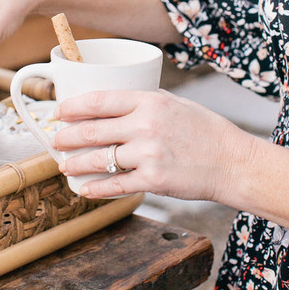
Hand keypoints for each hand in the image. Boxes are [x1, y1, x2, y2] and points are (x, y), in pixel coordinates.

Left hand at [51, 88, 253, 201]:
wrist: (233, 163)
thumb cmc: (206, 131)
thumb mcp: (177, 104)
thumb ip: (146, 101)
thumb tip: (116, 101)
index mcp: (150, 101)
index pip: (99, 100)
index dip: (72, 106)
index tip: (58, 112)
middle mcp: (146, 125)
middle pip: (92, 131)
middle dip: (66, 137)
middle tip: (55, 141)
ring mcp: (149, 154)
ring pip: (99, 159)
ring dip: (76, 164)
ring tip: (64, 166)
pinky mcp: (153, 180)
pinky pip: (115, 185)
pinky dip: (96, 188)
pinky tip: (84, 189)